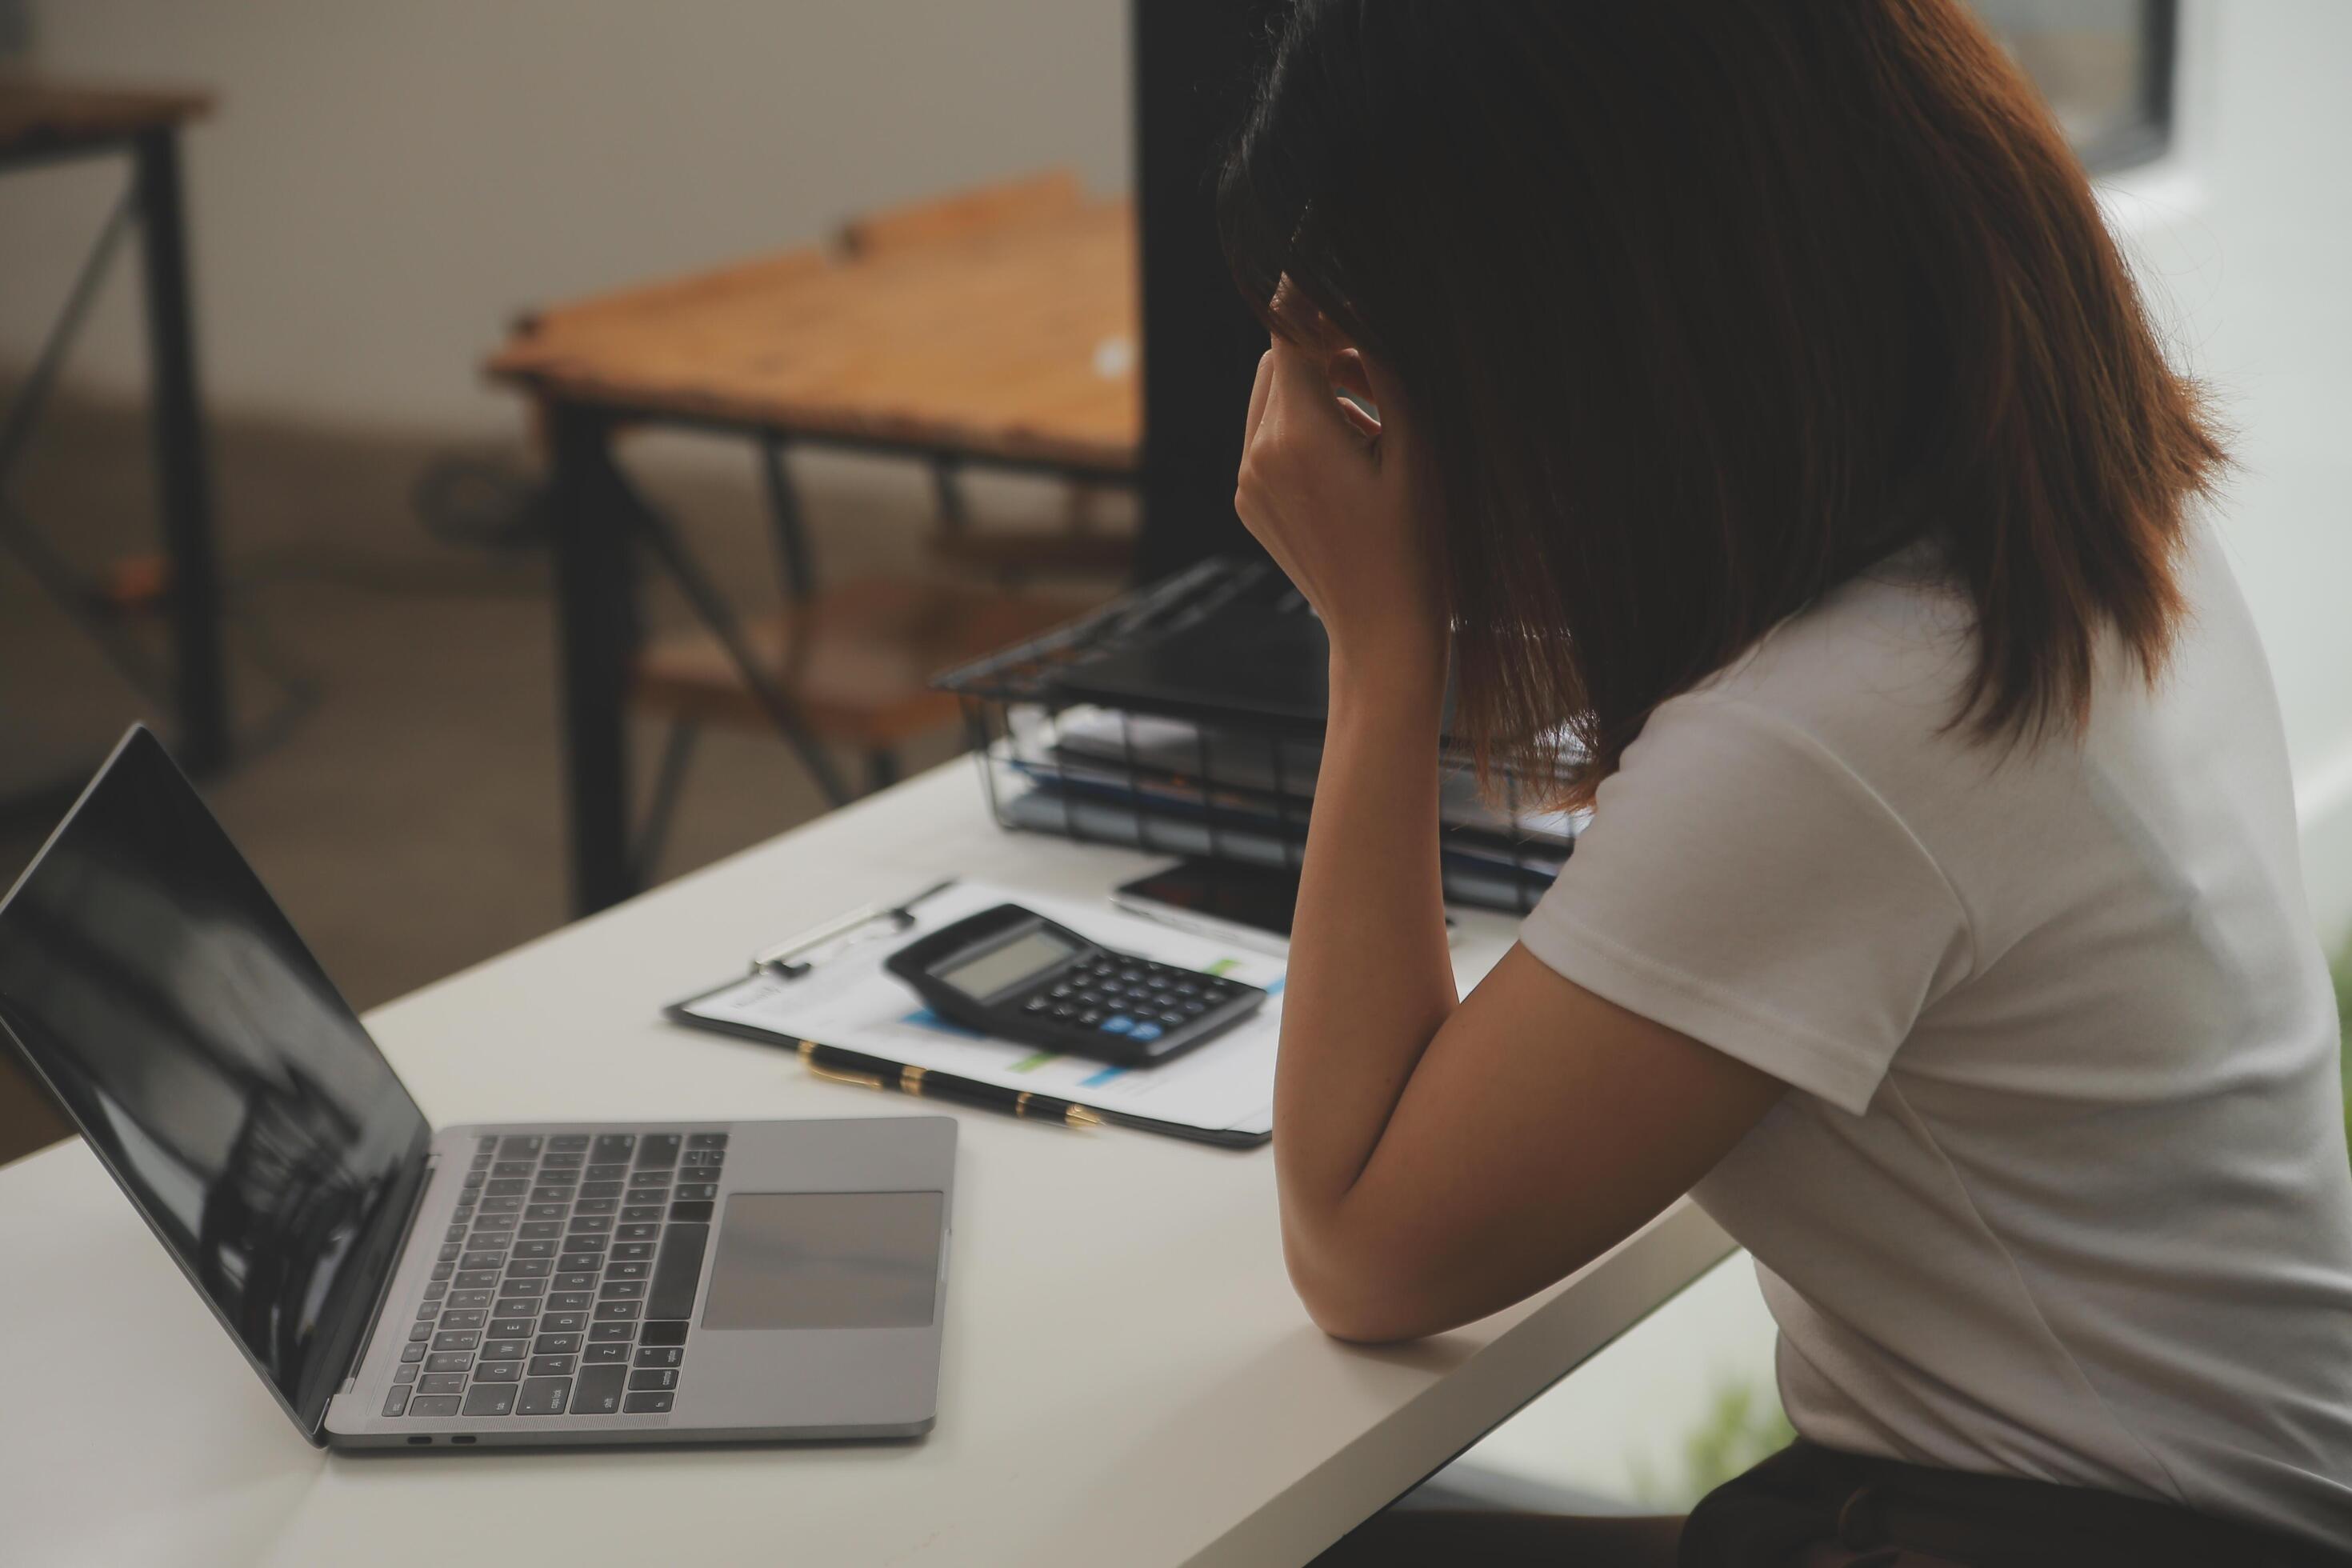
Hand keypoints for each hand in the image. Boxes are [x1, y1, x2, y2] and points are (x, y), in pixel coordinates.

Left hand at [1235, 302, 1446, 678]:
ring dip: (1314, 389)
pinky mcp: (1247, 504)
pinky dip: (1301, 430)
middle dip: (1321, 348)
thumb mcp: (1419, 450)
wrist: (1383, 634)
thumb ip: (1386, 370)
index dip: (1311, 293)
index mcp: (1297, 436)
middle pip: (1277, 361)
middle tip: (1375, 360)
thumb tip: (1362, 307)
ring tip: (1374, 420)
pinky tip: (1352, 459)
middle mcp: (1257, 455)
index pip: (1290, 332)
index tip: (1329, 262)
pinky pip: (1266, 441)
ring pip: (1269, 400)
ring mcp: (1246, 483)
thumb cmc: (1419, 544)